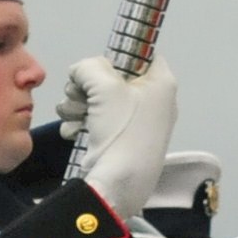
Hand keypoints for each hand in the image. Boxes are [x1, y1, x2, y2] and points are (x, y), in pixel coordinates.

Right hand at [60, 54, 178, 223]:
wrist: (119, 184)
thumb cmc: (121, 131)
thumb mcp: (104, 86)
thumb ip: (89, 67)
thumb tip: (82, 72)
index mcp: (161, 83)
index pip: (142, 53)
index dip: (117, 56)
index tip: (98, 68)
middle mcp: (153, 100)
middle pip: (113, 75)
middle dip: (88, 84)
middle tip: (81, 95)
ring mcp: (136, 121)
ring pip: (99, 97)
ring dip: (79, 103)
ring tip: (76, 117)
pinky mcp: (120, 138)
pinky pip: (97, 119)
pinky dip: (82, 122)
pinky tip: (76, 132)